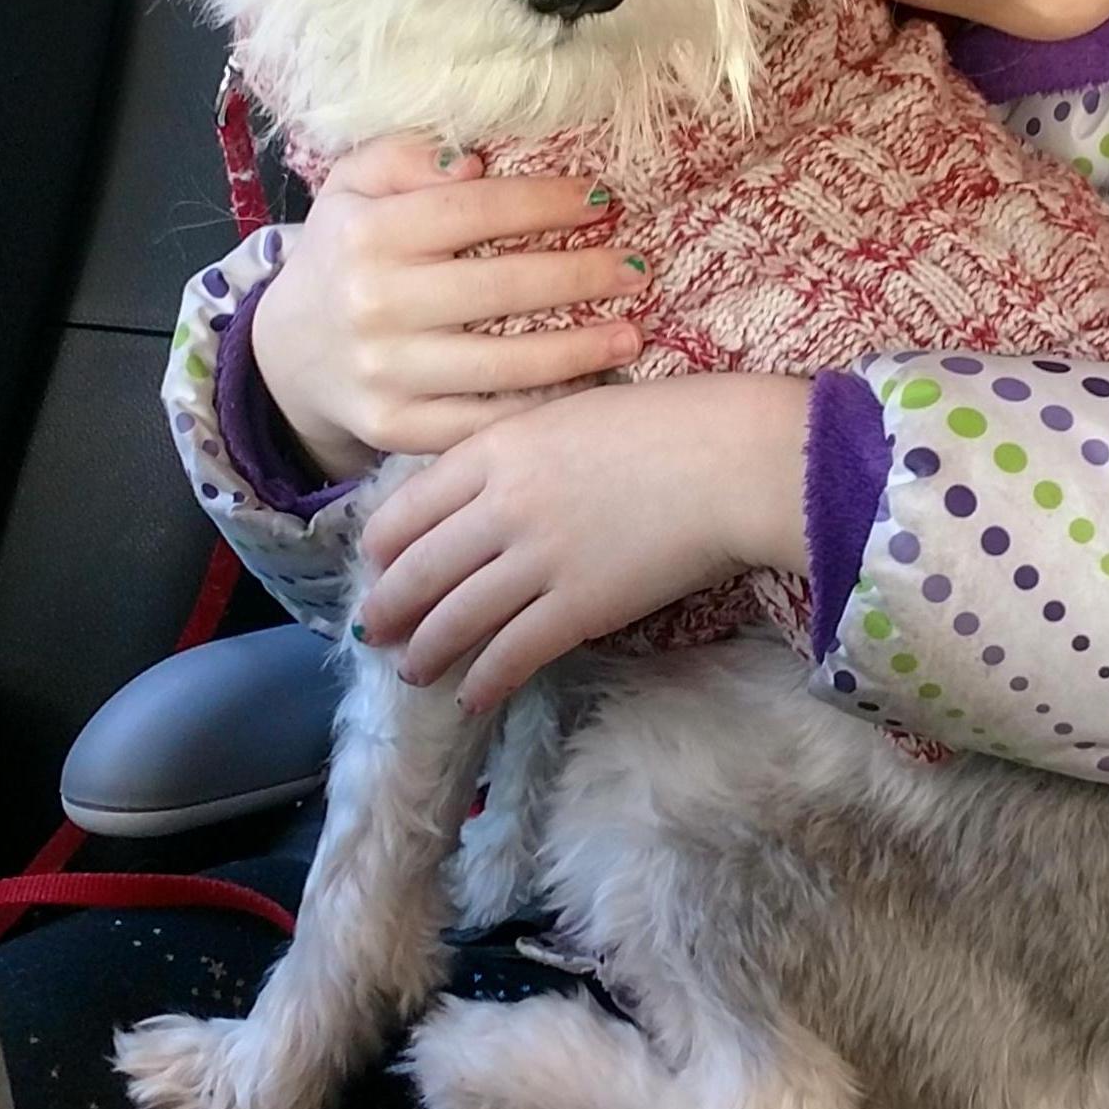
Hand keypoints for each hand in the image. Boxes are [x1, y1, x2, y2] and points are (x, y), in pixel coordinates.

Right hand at [246, 134, 648, 479]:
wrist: (287, 353)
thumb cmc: (344, 256)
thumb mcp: (352, 188)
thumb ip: (405, 157)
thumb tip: (472, 162)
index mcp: (367, 235)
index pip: (474, 211)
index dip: (545, 203)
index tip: (602, 199)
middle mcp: (374, 304)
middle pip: (501, 288)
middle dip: (581, 276)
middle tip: (637, 268)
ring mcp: (384, 374)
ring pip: (503, 365)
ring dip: (580, 350)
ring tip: (632, 333)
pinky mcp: (394, 428)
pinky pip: (483, 421)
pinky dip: (541, 408)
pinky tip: (587, 387)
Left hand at [353, 374, 812, 710]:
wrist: (734, 459)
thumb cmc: (671, 422)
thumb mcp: (573, 411)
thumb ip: (521, 449)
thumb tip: (489, 490)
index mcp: (497, 448)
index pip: (408, 506)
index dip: (382, 546)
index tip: (376, 564)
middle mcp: (502, 506)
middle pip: (418, 569)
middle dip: (387, 608)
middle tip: (374, 631)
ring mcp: (538, 561)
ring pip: (455, 619)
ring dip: (426, 652)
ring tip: (414, 671)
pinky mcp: (579, 608)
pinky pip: (512, 654)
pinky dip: (484, 681)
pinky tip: (472, 697)